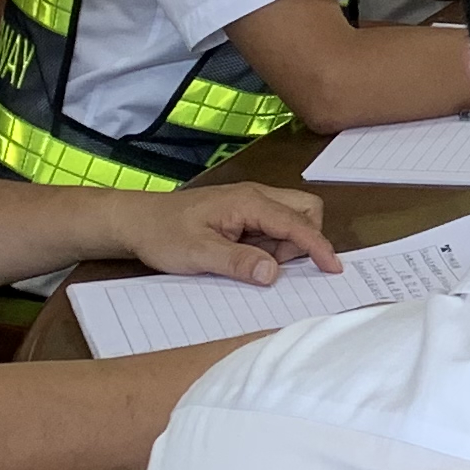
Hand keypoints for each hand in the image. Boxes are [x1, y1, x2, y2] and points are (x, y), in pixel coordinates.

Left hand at [117, 180, 338, 285]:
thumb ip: (237, 262)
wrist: (136, 220)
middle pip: (305, 211)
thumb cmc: (163, 234)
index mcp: (249, 202)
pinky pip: (274, 225)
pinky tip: (245, 256)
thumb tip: (273, 272)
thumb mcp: (197, 254)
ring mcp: (250, 203)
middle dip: (304, 239)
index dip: (318, 247)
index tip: (333, 269)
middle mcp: (256, 196)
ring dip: (285, 244)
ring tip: (249, 261)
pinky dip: (271, 243)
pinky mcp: (243, 213)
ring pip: (292, 218)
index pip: (297, 223)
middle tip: (273, 264)